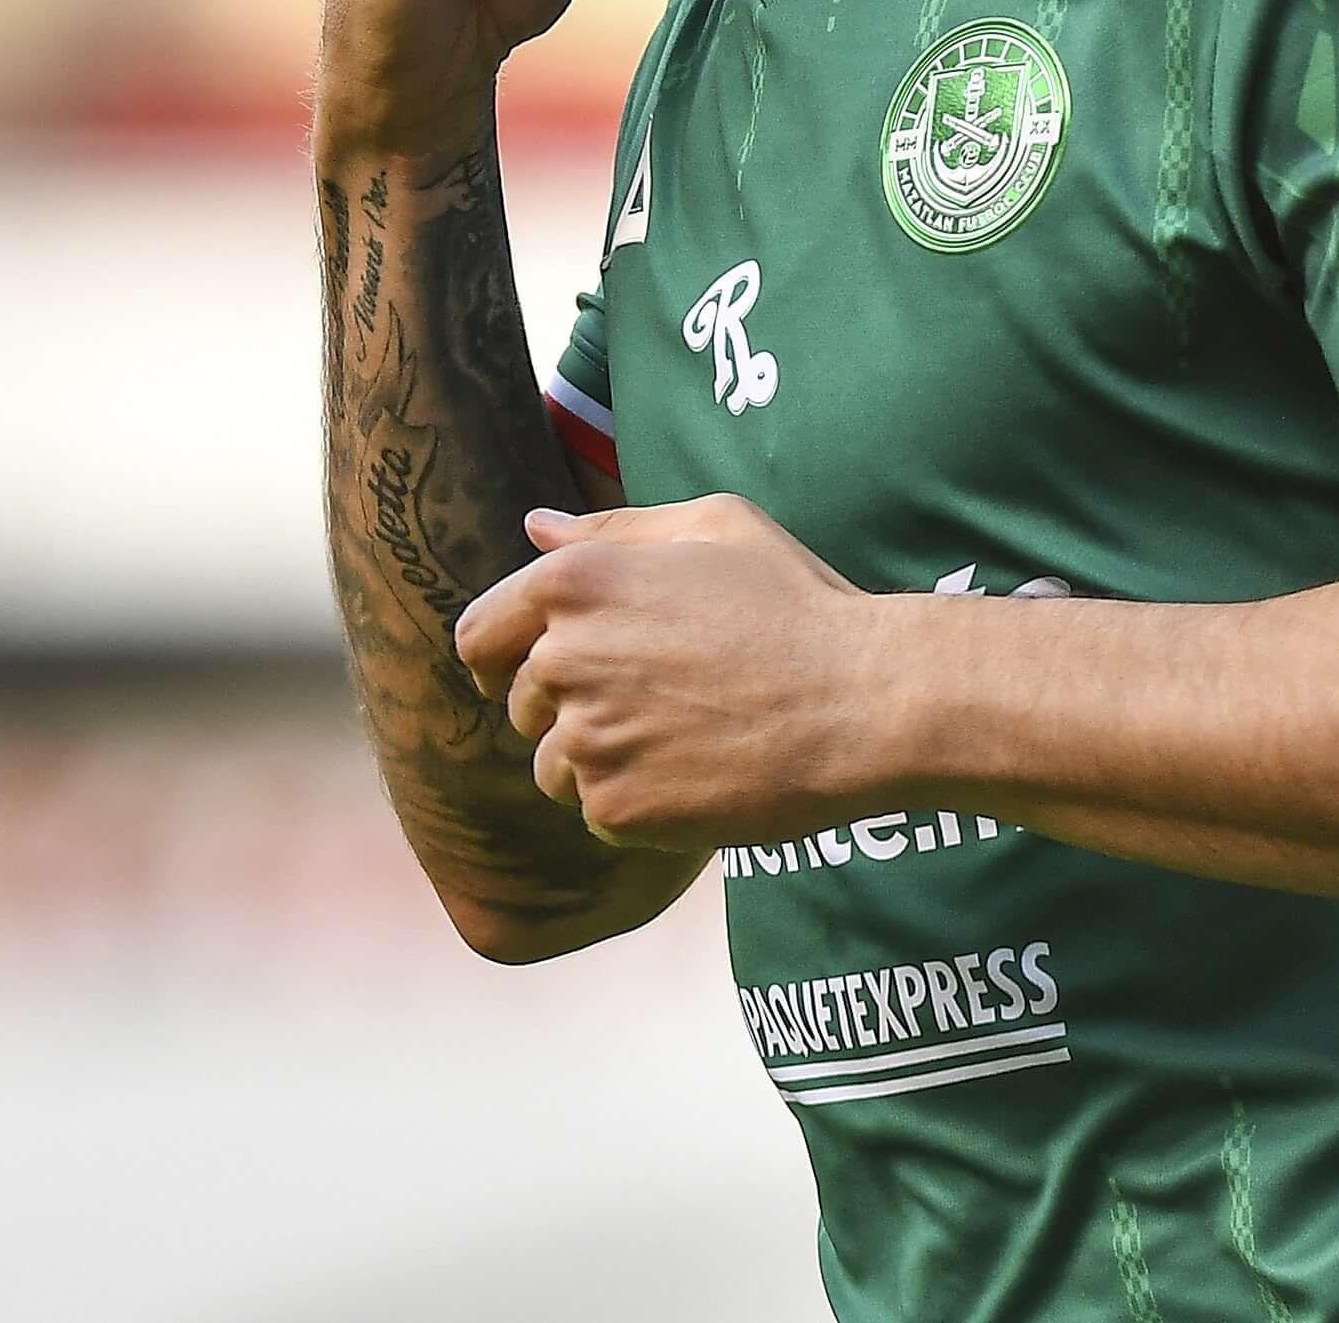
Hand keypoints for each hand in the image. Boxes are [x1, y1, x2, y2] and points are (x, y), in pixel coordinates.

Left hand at [455, 497, 895, 851]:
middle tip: (651, 704)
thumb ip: (613, 530)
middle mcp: (565, 658)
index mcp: (575, 583)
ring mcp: (587, 737)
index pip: (478, 636)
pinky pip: (597, 811)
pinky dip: (635, 803)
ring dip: (599, 761)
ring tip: (680, 740)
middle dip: (566, 709)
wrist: (860, 702)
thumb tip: (535, 530)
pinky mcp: (615, 805)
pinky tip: (696, 773)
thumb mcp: (716, 527)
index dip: (494, 660)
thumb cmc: (796, 603)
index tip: (517, 677)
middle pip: (519, 705)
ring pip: (553, 767)